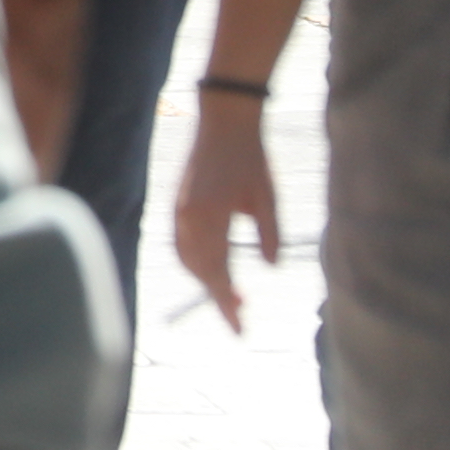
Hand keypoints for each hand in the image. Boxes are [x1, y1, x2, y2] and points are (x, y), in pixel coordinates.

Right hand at [175, 92, 281, 329]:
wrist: (224, 120)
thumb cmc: (252, 157)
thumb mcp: (268, 198)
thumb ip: (269, 235)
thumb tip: (270, 268)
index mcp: (210, 218)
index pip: (217, 273)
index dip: (227, 304)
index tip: (240, 329)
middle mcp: (188, 218)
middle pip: (197, 270)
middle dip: (217, 293)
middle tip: (244, 309)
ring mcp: (179, 211)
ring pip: (185, 259)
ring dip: (205, 278)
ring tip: (233, 291)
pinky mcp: (178, 204)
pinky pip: (181, 244)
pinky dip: (196, 261)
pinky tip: (216, 265)